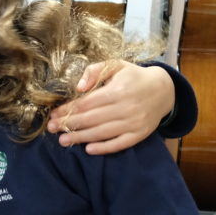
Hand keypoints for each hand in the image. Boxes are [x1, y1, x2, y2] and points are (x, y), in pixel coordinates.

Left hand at [46, 61, 174, 154]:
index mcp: (118, 90)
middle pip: (91, 119)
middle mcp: (126, 107)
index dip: (68, 110)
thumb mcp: (115, 65)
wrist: (164, 89)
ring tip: (63, 141)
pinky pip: (119, 143)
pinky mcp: (140, 134)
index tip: (54, 114)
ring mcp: (134, 122)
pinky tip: (89, 149)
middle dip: (69, 124)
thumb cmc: (133, 77)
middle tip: (52, 129)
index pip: (87, 103)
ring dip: (81, 138)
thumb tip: (78, 88)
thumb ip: (94, 71)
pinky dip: (104, 148)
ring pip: (102, 133)